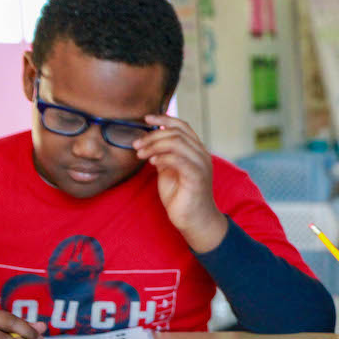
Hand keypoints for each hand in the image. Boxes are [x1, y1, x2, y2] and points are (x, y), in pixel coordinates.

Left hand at [133, 115, 227, 252]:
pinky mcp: (196, 177)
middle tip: (136, 145)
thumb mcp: (169, 171)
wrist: (194, 220)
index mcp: (197, 151)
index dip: (164, 118)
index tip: (146, 119)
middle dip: (152, 136)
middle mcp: (202, 155)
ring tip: (141, 155)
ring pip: (177, 143)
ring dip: (154, 146)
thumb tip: (151, 143)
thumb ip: (164, 155)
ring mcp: (201, 165)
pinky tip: (152, 163)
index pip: (182, 126)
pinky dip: (162, 157)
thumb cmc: (181, 197)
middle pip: (176, 132)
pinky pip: (178, 159)